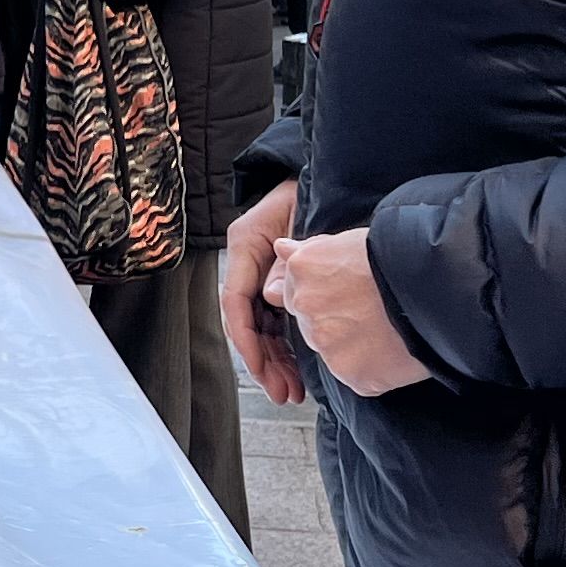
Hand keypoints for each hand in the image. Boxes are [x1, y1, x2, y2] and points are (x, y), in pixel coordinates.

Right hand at [218, 183, 301, 405]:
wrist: (329, 174)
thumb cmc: (313, 189)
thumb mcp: (300, 219)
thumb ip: (288, 260)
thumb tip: (273, 296)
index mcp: (245, 244)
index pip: (235, 301)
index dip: (247, 340)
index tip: (261, 369)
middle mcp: (248, 262)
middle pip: (247, 322)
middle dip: (264, 361)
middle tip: (284, 392)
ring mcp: (263, 273)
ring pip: (263, 327)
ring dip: (275, 360)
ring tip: (292, 391)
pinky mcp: (280, 281)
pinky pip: (278, 320)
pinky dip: (287, 346)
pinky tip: (297, 370)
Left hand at [264, 227, 431, 397]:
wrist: (443, 288)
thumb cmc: (404, 258)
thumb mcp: (353, 240)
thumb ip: (312, 250)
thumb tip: (280, 248)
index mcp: (304, 269)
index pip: (296, 290)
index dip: (327, 293)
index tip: (353, 292)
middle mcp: (307, 306)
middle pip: (311, 323)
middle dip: (336, 321)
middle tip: (373, 312)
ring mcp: (326, 343)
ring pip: (332, 351)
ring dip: (354, 345)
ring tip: (388, 329)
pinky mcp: (351, 373)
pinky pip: (356, 375)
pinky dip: (373, 369)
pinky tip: (395, 350)